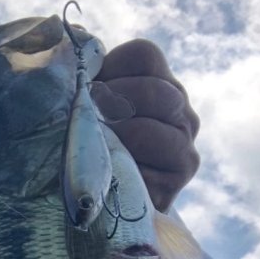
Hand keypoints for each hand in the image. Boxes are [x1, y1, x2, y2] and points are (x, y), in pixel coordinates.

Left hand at [91, 39, 199, 211]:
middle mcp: (181, 110)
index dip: (112, 68)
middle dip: (112, 104)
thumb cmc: (93, 150)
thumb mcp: (92, 111)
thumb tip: (74, 65)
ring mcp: (184, 144)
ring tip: (96, 147)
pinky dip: (124, 168)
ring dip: (116, 138)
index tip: (88, 90)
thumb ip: (90, 84)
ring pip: (151, 129)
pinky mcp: (178, 178)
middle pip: (153, 90)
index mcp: (162, 82)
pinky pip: (150, 167)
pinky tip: (110, 173)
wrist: (108, 203)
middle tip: (89, 120)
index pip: (145, 55)